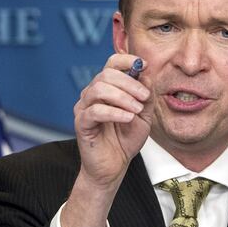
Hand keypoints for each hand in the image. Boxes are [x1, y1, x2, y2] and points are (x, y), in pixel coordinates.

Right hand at [72, 53, 152, 189]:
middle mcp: (92, 94)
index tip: (144, 65)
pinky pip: (95, 111)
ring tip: (137, 110)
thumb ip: (145, 96)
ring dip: (123, 97)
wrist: (115, 166)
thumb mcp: (144, 115)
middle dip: (129, 83)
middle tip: (144, 96)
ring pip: (99, 89)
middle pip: (106, 74)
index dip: (127, 59)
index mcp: (107, 88)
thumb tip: (146, 73)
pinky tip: (128, 118)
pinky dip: (115, 112)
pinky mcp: (81, 123)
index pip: (112, 63)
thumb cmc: (126, 139)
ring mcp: (84, 107)